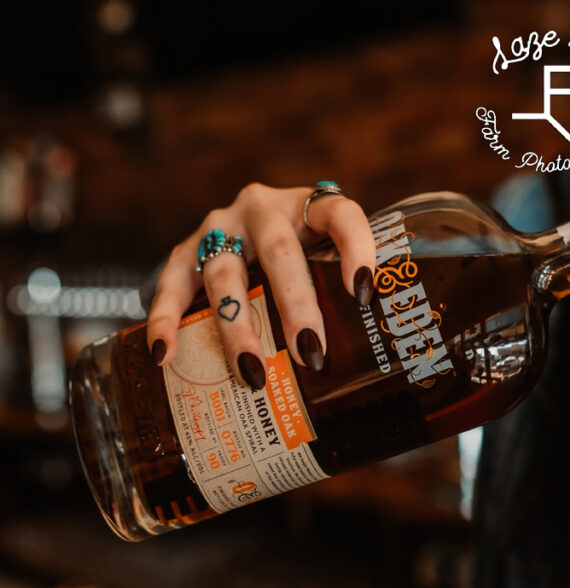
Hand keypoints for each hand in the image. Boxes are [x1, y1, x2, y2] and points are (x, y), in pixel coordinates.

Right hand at [146, 183, 375, 388]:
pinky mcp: (186, 250)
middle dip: (296, 307)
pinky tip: (165, 355)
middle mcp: (263, 209)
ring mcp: (220, 227)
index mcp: (309, 206)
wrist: (244, 236)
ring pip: (226, 276)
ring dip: (238, 327)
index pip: (340, 214)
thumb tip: (377, 371)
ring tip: (252, 373)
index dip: (355, 248)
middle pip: (280, 254)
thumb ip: (345, 294)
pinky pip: (172, 285)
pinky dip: (166, 321)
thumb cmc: (302, 259)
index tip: (363, 291)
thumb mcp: (327, 260)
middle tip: (311, 354)